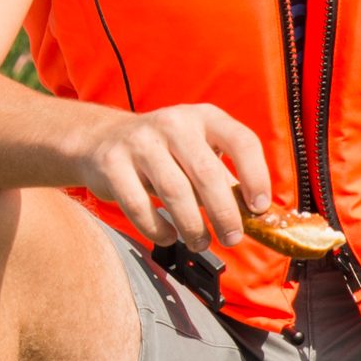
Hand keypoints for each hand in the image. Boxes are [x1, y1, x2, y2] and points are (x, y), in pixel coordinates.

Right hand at [76, 103, 273, 247]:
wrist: (102, 139)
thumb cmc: (164, 152)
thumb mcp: (199, 151)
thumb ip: (226, 179)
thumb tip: (256, 218)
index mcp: (205, 117)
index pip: (241, 141)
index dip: (256, 177)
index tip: (259, 209)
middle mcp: (174, 123)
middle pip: (208, 174)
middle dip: (225, 214)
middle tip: (232, 238)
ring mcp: (140, 142)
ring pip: (175, 192)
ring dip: (193, 226)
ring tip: (201, 243)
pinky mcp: (112, 163)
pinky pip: (139, 205)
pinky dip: (156, 228)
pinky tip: (168, 236)